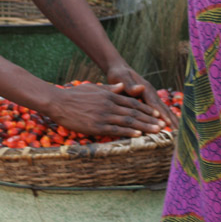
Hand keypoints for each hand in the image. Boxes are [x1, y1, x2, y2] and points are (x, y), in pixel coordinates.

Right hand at [46, 82, 165, 137]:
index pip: (132, 102)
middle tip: (162, 125)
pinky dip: (128, 132)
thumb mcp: (93, 87)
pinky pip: (116, 130)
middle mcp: (109, 105)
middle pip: (134, 112)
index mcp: (109, 95)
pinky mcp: (96, 126)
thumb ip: (109, 88)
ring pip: (128, 121)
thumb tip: (122, 86)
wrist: (58, 102)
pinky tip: (138, 135)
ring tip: (156, 131)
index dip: (146, 108)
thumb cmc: (74, 95)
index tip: (156, 113)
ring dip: (144, 127)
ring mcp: (103, 116)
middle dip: (149, 119)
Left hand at [105, 63, 178, 127]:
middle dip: (171, 120)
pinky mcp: (149, 99)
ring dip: (170, 121)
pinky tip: (169, 126)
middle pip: (163, 108)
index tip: (168, 124)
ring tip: (178, 132)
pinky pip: (158, 111)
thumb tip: (139, 88)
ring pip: (163, 110)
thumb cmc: (119, 74)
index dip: (161, 115)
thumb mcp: (122, 78)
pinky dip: (165, 118)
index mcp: (145, 89)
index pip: (155, 104)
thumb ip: (129, 85)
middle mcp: (151, 93)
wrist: (119, 69)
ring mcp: (151, 96)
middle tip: (179, 133)